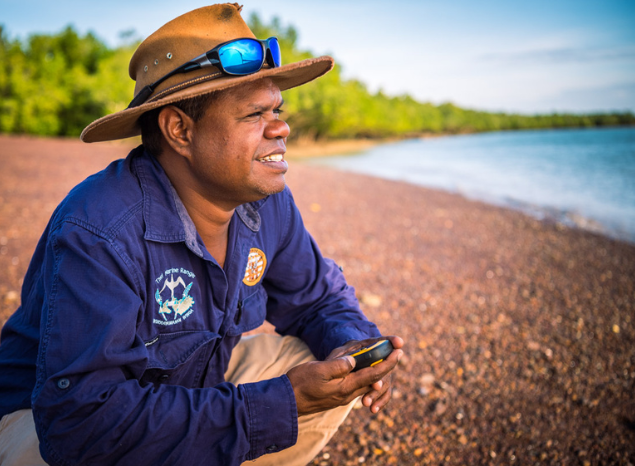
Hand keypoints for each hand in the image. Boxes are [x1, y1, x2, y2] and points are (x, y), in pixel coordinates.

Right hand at [286, 336, 402, 415]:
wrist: (287, 402)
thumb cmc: (300, 384)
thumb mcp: (319, 370)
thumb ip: (339, 365)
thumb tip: (354, 360)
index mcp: (346, 386)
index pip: (374, 374)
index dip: (388, 363)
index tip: (400, 352)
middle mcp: (347, 394)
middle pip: (373, 379)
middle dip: (386, 366)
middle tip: (395, 353)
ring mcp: (341, 396)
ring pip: (365, 383)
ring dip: (375, 371)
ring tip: (382, 359)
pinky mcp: (335, 396)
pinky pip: (355, 386)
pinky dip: (363, 376)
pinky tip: (361, 370)